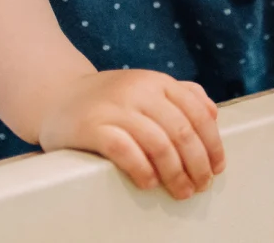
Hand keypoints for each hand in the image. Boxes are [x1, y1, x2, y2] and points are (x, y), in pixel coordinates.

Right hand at [37, 70, 224, 198]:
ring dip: (175, 172)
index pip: (197, 112)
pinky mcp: (92, 126)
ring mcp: (115, 107)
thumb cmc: (108, 98)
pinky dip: (142, 169)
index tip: (217, 167)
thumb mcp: (146, 87)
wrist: (56, 96)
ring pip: (158, 142)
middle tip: (202, 185)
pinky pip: (124, 150)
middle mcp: (140, 90)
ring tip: (181, 191)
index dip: (212, 143)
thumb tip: (213, 114)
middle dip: (198, 163)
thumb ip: (181, 95)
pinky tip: (150, 183)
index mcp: (158, 82)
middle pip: (181, 130)